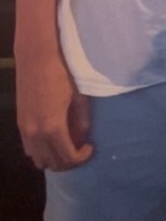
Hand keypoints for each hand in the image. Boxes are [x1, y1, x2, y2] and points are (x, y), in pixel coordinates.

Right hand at [16, 52, 92, 170]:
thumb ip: (82, 120)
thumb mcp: (78, 97)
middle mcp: (36, 134)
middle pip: (52, 163)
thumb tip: (83, 137)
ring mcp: (25, 129)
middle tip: (79, 149)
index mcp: (53, 127)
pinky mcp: (20, 123)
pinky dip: (41, 150)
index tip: (90, 148)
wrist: (36, 57)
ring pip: (38, 159)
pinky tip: (52, 137)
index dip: (82, 158)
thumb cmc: (61, 73)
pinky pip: (29, 148)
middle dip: (68, 161)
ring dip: (53, 158)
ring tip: (66, 145)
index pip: (68, 157)